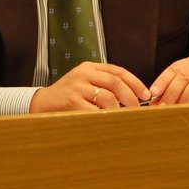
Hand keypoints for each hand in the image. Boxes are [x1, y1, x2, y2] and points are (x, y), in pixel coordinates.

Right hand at [29, 62, 149, 112]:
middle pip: (115, 82)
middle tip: (137, 108)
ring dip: (119, 108)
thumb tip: (131, 96)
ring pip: (107, 96)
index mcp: (89, 67)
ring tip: (124, 116)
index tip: (145, 94)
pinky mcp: (72, 101)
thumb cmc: (67, 95)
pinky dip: (105, 116)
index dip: (135, 82)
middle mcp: (84, 74)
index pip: (118, 71)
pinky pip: (95, 110)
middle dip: (130, 96)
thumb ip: (103, 83)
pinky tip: (109, 121)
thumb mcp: (84, 82)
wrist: (43, 103)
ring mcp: (77, 87)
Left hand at [148, 55, 188, 105]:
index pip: (173, 69)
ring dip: (185, 97)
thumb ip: (171, 92)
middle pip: (183, 75)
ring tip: (178, 108)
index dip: (162, 81)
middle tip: (164, 106)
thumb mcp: (186, 87)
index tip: (154, 93)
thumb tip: (156, 103)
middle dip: (172, 92)